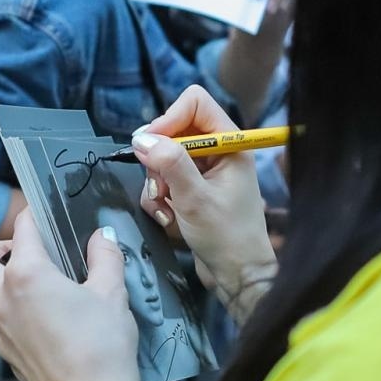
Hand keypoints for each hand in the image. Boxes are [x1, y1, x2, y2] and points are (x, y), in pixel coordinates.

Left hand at [0, 209, 139, 380]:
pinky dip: (17, 311)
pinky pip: (3, 321)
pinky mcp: (6, 352)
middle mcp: (2, 296)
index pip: (22, 229)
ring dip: (9, 279)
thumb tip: (103, 236)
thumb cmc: (102, 342)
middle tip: (37, 250)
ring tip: (46, 285)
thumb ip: (105, 257)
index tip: (46, 213)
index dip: (35, 216)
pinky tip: (48, 321)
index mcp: (26, 273)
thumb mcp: (112, 293)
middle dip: (6, 246)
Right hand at [133, 85, 277, 324]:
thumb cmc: (227, 238)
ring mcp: (204, 172)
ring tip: (165, 208)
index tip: (149, 143)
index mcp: (230, 144)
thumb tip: (142, 139)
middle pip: (174, 131)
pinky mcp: (193, 191)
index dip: (169, 118)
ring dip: (156, 183)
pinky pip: (164, 181)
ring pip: (164, 158)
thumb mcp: (195, 199)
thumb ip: (170, 164)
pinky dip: (159, 198)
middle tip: (158, 184)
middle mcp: (218, 152)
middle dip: (159, 159)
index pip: (195, 104)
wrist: (238, 276)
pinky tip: (168, 217)